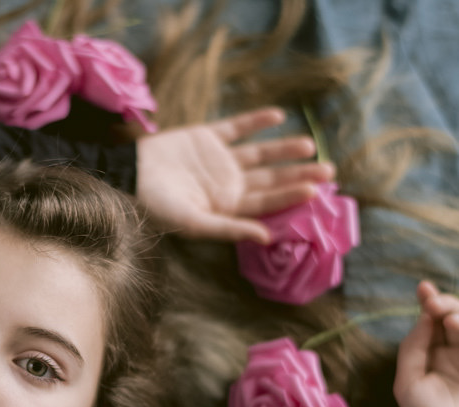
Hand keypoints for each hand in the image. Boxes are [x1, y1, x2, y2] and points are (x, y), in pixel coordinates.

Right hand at [135, 107, 334, 242]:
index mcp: (227, 206)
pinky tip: (278, 116)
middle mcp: (228, 184)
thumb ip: (230, 229)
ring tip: (310, 145)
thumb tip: (268, 238)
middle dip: (298, 174)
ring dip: (284, 149)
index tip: (316, 191)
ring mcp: (220, 160)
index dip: (290, 196)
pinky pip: (237, 128)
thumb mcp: (194, 223)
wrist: (128, 176)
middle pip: (270, 179)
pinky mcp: (207, 137)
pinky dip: (256, 121)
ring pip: (260, 154)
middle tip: (330, 170)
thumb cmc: (157, 207)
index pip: (267, 202)